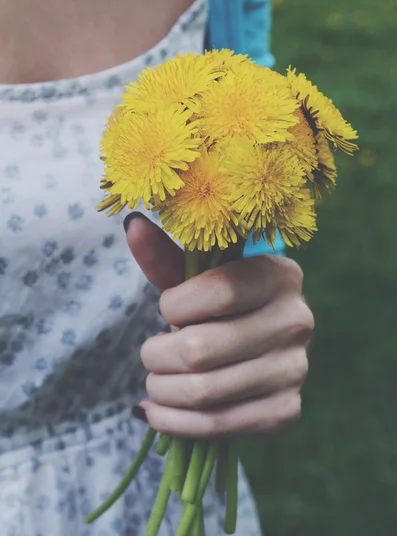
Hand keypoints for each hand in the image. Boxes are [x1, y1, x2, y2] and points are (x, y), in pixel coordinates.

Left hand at [125, 212, 313, 437]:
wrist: (257, 344)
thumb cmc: (220, 303)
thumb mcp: (196, 277)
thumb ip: (164, 255)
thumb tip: (132, 225)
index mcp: (280, 275)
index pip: (219, 291)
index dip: (175, 305)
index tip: (166, 309)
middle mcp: (297, 321)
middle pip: (201, 349)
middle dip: (156, 355)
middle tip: (151, 352)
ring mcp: (295, 370)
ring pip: (203, 392)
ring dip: (161, 389)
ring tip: (155, 380)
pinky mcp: (286, 411)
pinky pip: (216, 426)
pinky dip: (173, 422)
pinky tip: (158, 410)